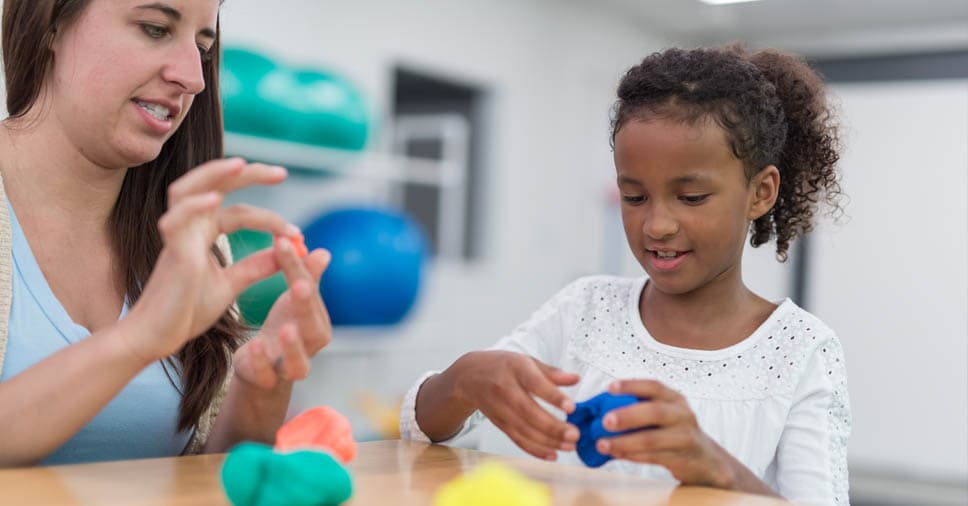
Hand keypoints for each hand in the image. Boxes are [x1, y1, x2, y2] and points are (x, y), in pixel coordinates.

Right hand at [125, 158, 299, 362]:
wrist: (157, 337)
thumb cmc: (186, 311)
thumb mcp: (231, 285)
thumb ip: (255, 266)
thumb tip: (286, 251)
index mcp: (203, 234)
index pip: (239, 211)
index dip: (270, 220)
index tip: (298, 234)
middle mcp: (189, 228)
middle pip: (214, 185)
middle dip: (247, 174)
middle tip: (281, 172)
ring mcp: (177, 237)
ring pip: (187, 189)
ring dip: (213, 174)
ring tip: (242, 165)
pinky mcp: (170, 253)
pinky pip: (176, 221)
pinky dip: (194, 207)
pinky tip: (214, 199)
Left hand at [233, 239, 332, 389]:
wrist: (264, 368)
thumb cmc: (283, 327)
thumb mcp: (292, 301)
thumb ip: (305, 277)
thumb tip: (323, 252)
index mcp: (318, 321)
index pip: (310, 291)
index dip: (299, 268)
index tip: (283, 242)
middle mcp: (310, 345)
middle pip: (314, 327)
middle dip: (306, 306)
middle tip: (298, 284)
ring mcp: (291, 366)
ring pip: (299, 362)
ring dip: (293, 345)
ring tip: (285, 329)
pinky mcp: (268, 380)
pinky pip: (268, 375)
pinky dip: (262, 362)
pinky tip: (254, 345)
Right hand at [453, 350, 580, 459]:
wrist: (469, 377)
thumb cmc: (502, 366)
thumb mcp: (526, 361)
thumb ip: (552, 372)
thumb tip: (575, 379)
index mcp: (516, 368)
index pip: (536, 383)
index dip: (553, 397)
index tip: (571, 407)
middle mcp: (506, 389)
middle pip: (529, 412)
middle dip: (553, 427)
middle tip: (574, 434)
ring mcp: (500, 409)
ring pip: (523, 429)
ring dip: (547, 441)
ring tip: (569, 446)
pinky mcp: (499, 423)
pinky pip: (516, 439)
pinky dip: (534, 449)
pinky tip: (551, 454)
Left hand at [596, 380, 734, 487]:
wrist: (705, 460)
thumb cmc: (672, 431)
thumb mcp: (663, 414)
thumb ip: (638, 408)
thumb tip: (596, 410)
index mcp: (674, 398)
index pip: (654, 386)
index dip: (632, 385)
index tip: (609, 387)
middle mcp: (682, 414)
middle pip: (655, 412)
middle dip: (628, 416)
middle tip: (604, 421)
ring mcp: (684, 437)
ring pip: (652, 439)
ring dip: (624, 442)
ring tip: (602, 444)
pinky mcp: (682, 458)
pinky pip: (654, 457)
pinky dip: (633, 456)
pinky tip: (616, 454)